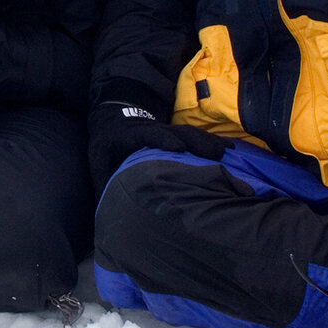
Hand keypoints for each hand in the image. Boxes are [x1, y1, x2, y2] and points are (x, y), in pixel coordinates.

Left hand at [87, 103, 229, 194]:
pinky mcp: (174, 135)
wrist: (111, 120)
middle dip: (197, 141)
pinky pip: (195, 136)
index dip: (162, 139)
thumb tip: (105, 206)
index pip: (148, 133)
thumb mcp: (98, 160)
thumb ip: (102, 180)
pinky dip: (212, 141)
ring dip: (208, 141)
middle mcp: (151, 129)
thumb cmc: (105, 146)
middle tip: (216, 154)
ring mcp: (165, 130)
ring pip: (189, 132)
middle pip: (177, 131)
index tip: (177, 148)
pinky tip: (230, 149)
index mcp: (130, 134)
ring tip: (227, 152)